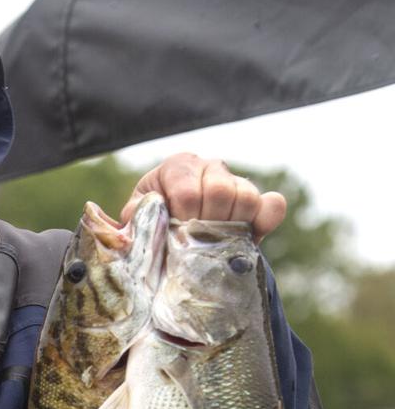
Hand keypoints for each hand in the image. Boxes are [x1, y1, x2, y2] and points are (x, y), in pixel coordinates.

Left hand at [120, 153, 286, 239]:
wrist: (173, 234)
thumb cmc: (151, 224)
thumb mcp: (136, 219)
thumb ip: (134, 219)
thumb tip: (137, 224)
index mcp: (177, 166)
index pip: (188, 192)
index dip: (184, 219)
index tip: (177, 236)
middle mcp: (209, 167)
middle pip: (220, 192)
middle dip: (206, 224)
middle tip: (195, 241)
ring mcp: (236, 181)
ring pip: (246, 198)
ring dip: (230, 226)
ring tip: (212, 241)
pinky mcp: (258, 201)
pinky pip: (272, 205)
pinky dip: (265, 222)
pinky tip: (250, 236)